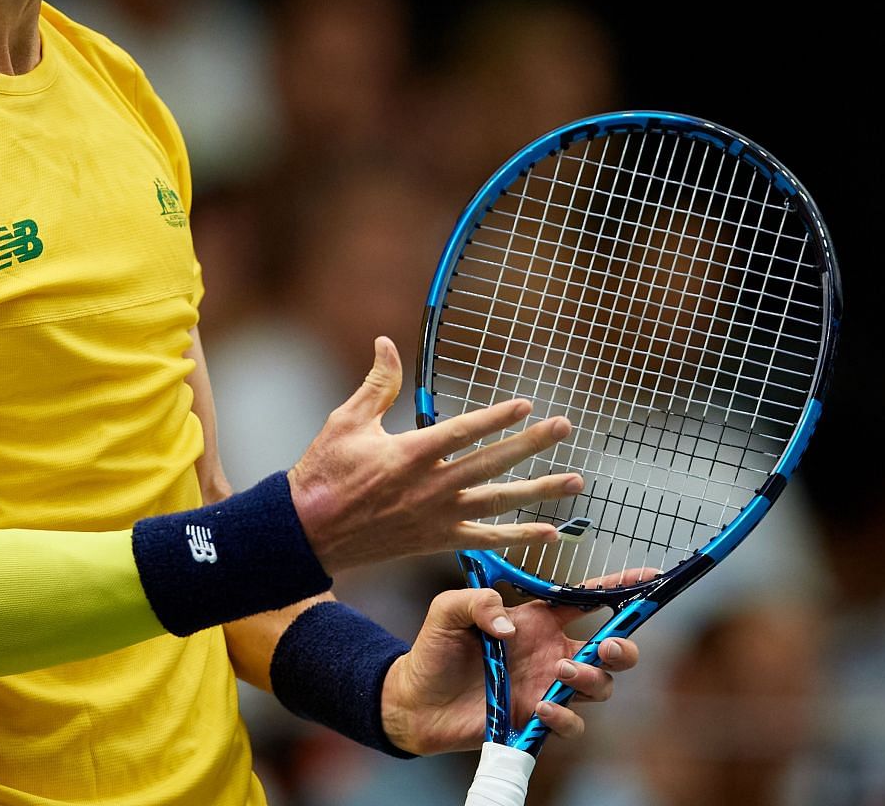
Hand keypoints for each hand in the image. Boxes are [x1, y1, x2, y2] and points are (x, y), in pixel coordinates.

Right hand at [287, 337, 582, 572]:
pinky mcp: (435, 540)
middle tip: (564, 427)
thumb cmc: (324, 473)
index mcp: (410, 454)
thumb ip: (376, 384)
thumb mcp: (347, 421)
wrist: (309, 533)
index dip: (497, 418)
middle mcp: (431, 487)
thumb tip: (386, 342)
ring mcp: (437, 517)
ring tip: (575, 481)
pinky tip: (549, 531)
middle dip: (532, 444)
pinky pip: (485, 541)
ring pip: (499, 503)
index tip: (526, 404)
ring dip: (539, 491)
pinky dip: (519, 537)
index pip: (464, 431)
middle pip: (492, 463)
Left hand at [379, 575, 652, 755]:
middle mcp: (551, 652)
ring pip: (600, 686)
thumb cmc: (434, 650)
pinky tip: (542, 705)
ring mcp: (548, 687)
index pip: (588, 600)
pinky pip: (572, 723)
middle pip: (612, 649)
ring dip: (591, 678)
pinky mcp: (537, 719)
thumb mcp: (447, 610)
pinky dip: (566, 716)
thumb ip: (476, 601)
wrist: (415, 700)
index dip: (620, 588)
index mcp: (537, 620)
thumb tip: (508, 625)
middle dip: (622, 646)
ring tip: (562, 672)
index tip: (648, 578)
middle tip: (606, 646)